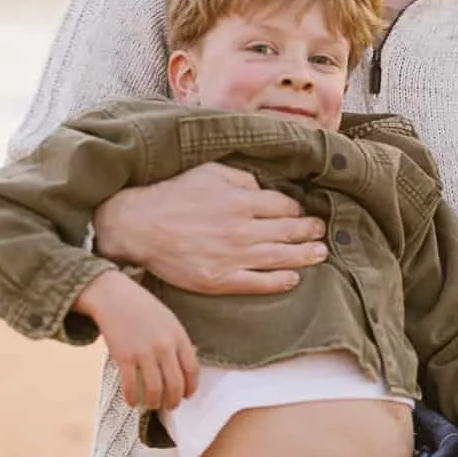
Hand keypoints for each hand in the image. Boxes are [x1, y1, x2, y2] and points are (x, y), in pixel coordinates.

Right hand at [73, 270, 200, 411]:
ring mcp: (144, 352)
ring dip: (155, 403)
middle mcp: (164, 346)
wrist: (114, 297)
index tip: (188, 395)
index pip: (192, 369)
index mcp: (178, 336)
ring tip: (153, 405)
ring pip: (155, 389)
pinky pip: (131, 386)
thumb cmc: (143, 309)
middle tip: (171, 406)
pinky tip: (132, 402)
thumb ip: (178, 342)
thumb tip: (187, 366)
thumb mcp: (169, 321)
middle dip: (174, 400)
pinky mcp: (123, 357)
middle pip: (175, 384)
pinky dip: (133, 398)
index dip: (191, 387)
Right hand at [94, 162, 325, 294]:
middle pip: (288, 231)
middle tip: (321, 232)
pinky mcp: (220, 280)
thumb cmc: (172, 195)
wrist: (136, 226)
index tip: (302, 212)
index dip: (297, 209)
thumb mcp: (208, 172)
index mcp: (240, 201)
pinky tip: (293, 278)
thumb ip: (241, 178)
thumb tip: (264, 188)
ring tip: (320, 253)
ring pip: (280, 258)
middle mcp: (241, 230)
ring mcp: (232, 257)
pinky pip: (259, 283)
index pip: (284, 206)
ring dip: (305, 255)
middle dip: (309, 231)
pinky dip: (280, 281)